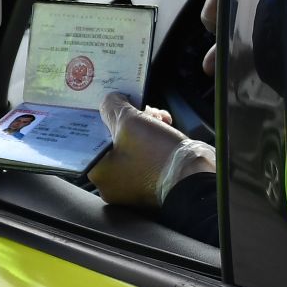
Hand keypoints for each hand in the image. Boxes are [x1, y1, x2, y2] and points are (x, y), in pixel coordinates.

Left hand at [89, 94, 212, 208]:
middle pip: (114, 140)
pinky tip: (164, 125)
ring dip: (146, 126)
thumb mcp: (130, 122)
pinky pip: (146, 155)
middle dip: (131, 120)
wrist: (195, 178)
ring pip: (133, 145)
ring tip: (158, 118)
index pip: (92, 138)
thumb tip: (109, 100)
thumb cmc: (157, 155)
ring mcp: (132, 185)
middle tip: (141, 110)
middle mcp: (111, 183)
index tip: (112, 106)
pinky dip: (155, 139)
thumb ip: (113, 107)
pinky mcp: (152, 183)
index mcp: (99, 173)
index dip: (102, 117)